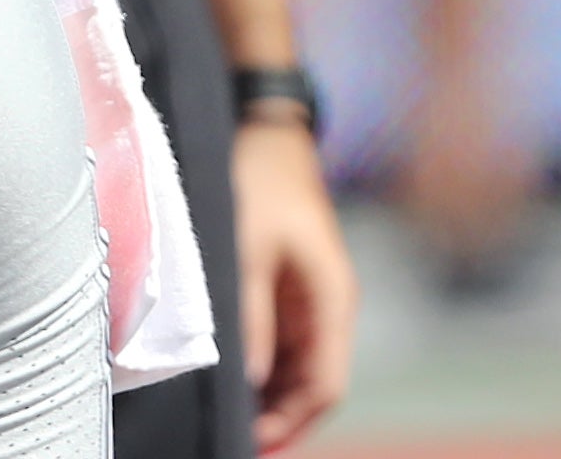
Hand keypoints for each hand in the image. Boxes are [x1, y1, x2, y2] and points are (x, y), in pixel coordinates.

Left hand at [228, 112, 356, 448]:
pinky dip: (262, 375)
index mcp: (332, 300)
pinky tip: (231, 386)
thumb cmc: (261, 183)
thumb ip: (252, 317)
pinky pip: (283, 349)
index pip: (325, 386)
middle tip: (233, 440)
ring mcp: (311, 303)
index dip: (290, 423)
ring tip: (228, 420)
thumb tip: (251, 382)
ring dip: (269, 401)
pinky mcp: (290, 294)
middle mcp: (329, 309)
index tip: (248, 442)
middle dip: (279, 420)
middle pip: (314, 387)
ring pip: (299, 373)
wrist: (267, 131)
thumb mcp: (249, 249)